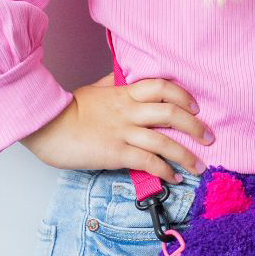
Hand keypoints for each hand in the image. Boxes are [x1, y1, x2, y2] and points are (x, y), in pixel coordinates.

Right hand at [21, 73, 212, 181]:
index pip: (162, 87)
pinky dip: (166, 170)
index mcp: (124, 93)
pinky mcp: (115, 153)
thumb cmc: (66, 110)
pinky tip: (174, 177)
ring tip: (200, 165)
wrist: (44, 125)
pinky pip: (148, 162)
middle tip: (209, 137)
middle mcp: (129, 111)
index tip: (196, 107)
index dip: (184, 96)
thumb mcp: (93, 89)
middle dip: (196, 127)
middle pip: (172, 114)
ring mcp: (123, 132)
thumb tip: (123, 78)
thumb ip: (112, 84)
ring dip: (187, 155)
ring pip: (165, 142)